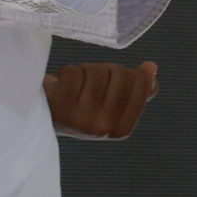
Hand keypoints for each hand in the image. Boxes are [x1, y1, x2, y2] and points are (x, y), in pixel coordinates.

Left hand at [45, 60, 160, 139]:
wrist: (45, 117)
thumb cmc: (81, 107)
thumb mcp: (113, 104)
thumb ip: (138, 89)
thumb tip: (151, 67)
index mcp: (122, 129)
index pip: (140, 83)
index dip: (127, 73)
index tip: (112, 82)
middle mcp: (104, 127)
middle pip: (120, 74)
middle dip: (106, 70)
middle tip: (92, 82)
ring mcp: (82, 118)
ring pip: (96, 72)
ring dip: (85, 71)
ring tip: (77, 85)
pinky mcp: (61, 106)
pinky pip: (74, 72)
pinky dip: (68, 72)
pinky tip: (62, 85)